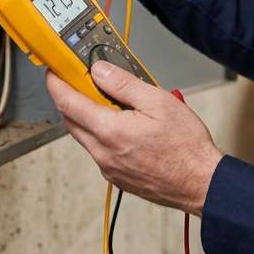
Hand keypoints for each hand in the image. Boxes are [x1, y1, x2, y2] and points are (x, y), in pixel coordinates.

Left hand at [46, 63, 224, 214]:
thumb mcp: (158, 102)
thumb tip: (100, 71)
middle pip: (71, 121)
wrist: (200, 182)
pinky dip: (102, 133)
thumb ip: (124, 84)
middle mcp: (103, 153)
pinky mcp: (117, 176)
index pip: (69, 103)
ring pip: (85, 136)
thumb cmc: (186, 146)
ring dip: (89, 117)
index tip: (54, 72)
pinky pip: (99, 150)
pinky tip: (125, 125)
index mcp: (110, 131)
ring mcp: (108, 167)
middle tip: (83, 81)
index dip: (57, 84)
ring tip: (114, 102)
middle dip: (71, 98)